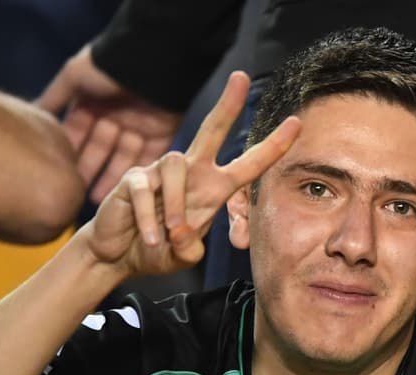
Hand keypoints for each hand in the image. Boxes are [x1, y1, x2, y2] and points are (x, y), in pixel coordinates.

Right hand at [38, 44, 183, 202]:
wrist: (150, 60)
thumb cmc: (108, 67)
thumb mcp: (74, 77)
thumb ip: (55, 97)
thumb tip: (31, 113)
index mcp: (93, 101)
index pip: (78, 132)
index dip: (70, 152)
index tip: (57, 174)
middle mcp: (114, 115)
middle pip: (99, 148)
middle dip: (88, 169)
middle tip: (75, 193)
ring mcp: (138, 125)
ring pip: (121, 157)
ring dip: (110, 177)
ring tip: (96, 200)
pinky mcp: (161, 133)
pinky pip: (147, 157)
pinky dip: (136, 173)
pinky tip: (123, 192)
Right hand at [81, 70, 298, 279]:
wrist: (119, 255)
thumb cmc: (156, 249)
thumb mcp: (183, 255)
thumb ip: (190, 249)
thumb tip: (184, 235)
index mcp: (213, 188)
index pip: (248, 163)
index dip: (272, 146)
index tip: (296, 123)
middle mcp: (191, 173)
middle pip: (211, 130)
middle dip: (227, 105)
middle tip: (241, 77)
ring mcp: (159, 172)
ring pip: (176, 168)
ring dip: (176, 206)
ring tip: (170, 235)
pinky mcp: (133, 179)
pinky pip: (146, 191)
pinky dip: (150, 219)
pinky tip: (151, 238)